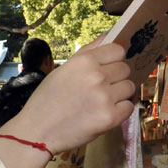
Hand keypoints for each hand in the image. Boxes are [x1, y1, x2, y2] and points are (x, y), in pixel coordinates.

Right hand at [2, 42, 135, 154]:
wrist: (37, 131)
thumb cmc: (47, 100)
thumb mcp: (62, 70)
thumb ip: (87, 53)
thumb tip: (109, 35)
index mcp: (84, 61)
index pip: (118, 50)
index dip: (114, 60)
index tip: (107, 69)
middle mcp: (97, 76)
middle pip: (125, 69)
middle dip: (117, 78)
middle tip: (101, 90)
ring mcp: (105, 97)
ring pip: (129, 88)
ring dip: (120, 94)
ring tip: (103, 102)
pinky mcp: (110, 118)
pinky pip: (129, 107)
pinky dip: (121, 110)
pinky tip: (106, 113)